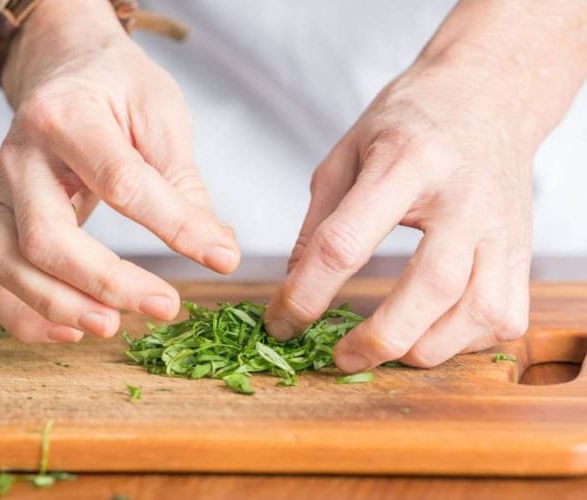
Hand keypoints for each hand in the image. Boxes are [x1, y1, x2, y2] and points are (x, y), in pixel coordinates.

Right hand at [0, 0, 239, 342]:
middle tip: (164, 306)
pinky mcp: (1, 220)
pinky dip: (23, 314)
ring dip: (60, 306)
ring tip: (114, 326)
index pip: (120, 184)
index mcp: (68, 117)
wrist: (63, 68)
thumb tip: (218, 250)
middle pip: (47, 238)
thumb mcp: (160, 114)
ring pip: (9, 265)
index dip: (174, 227)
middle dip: (106, 282)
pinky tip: (71, 329)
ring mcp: (2, 192)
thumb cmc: (116, 88)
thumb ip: (182, 184)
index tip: (220, 257)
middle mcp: (22, 157)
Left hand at [265, 47, 536, 370]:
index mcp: (405, 162)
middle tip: (339, 358)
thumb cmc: (410, 120)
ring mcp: (502, 226)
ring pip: (477, 311)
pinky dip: (464, 342)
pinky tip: (432, 332)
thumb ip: (320, 223)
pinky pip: (504, 316)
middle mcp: (463, 197)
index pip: (346, 242)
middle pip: (430, 287)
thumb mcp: (346, 155)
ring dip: (425, 349)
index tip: (282, 321)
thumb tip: (294, 286)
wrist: (487, 93)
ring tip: (385, 350)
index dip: (306, 293)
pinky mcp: (522, 249)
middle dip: (379, 339)